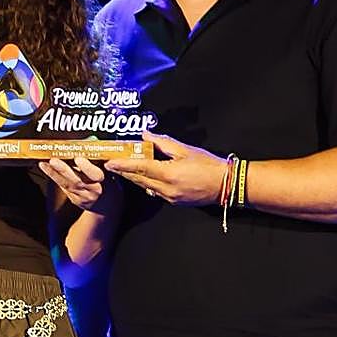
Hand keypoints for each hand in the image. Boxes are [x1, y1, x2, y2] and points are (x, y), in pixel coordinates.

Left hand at [38, 156, 108, 209]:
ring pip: (67, 185)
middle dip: (64, 170)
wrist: (106, 205)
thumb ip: (99, 158)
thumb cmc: (108, 182)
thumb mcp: (109, 171)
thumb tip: (89, 140)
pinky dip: (54, 177)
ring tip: (43, 164)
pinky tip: (45, 168)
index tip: (79, 158)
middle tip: (53, 160)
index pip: (96, 175)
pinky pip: (63, 187)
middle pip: (78, 181)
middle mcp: (93, 191)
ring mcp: (82, 197)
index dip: (87, 167)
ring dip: (53, 173)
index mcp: (104, 182)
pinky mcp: (74, 199)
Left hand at [104, 130, 224, 205]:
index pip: (140, 168)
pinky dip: (145, 183)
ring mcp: (169, 197)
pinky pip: (154, 191)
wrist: (226, 185)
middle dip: (123, 171)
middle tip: (110, 163)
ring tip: (122, 168)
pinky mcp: (173, 202)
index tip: (110, 162)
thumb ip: (163, 142)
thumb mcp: (186, 150)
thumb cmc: (209, 165)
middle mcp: (166, 188)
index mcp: (169, 174)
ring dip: (133, 177)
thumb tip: (146, 135)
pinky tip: (141, 176)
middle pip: (138, 179)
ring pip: (145, 186)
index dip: (123, 165)